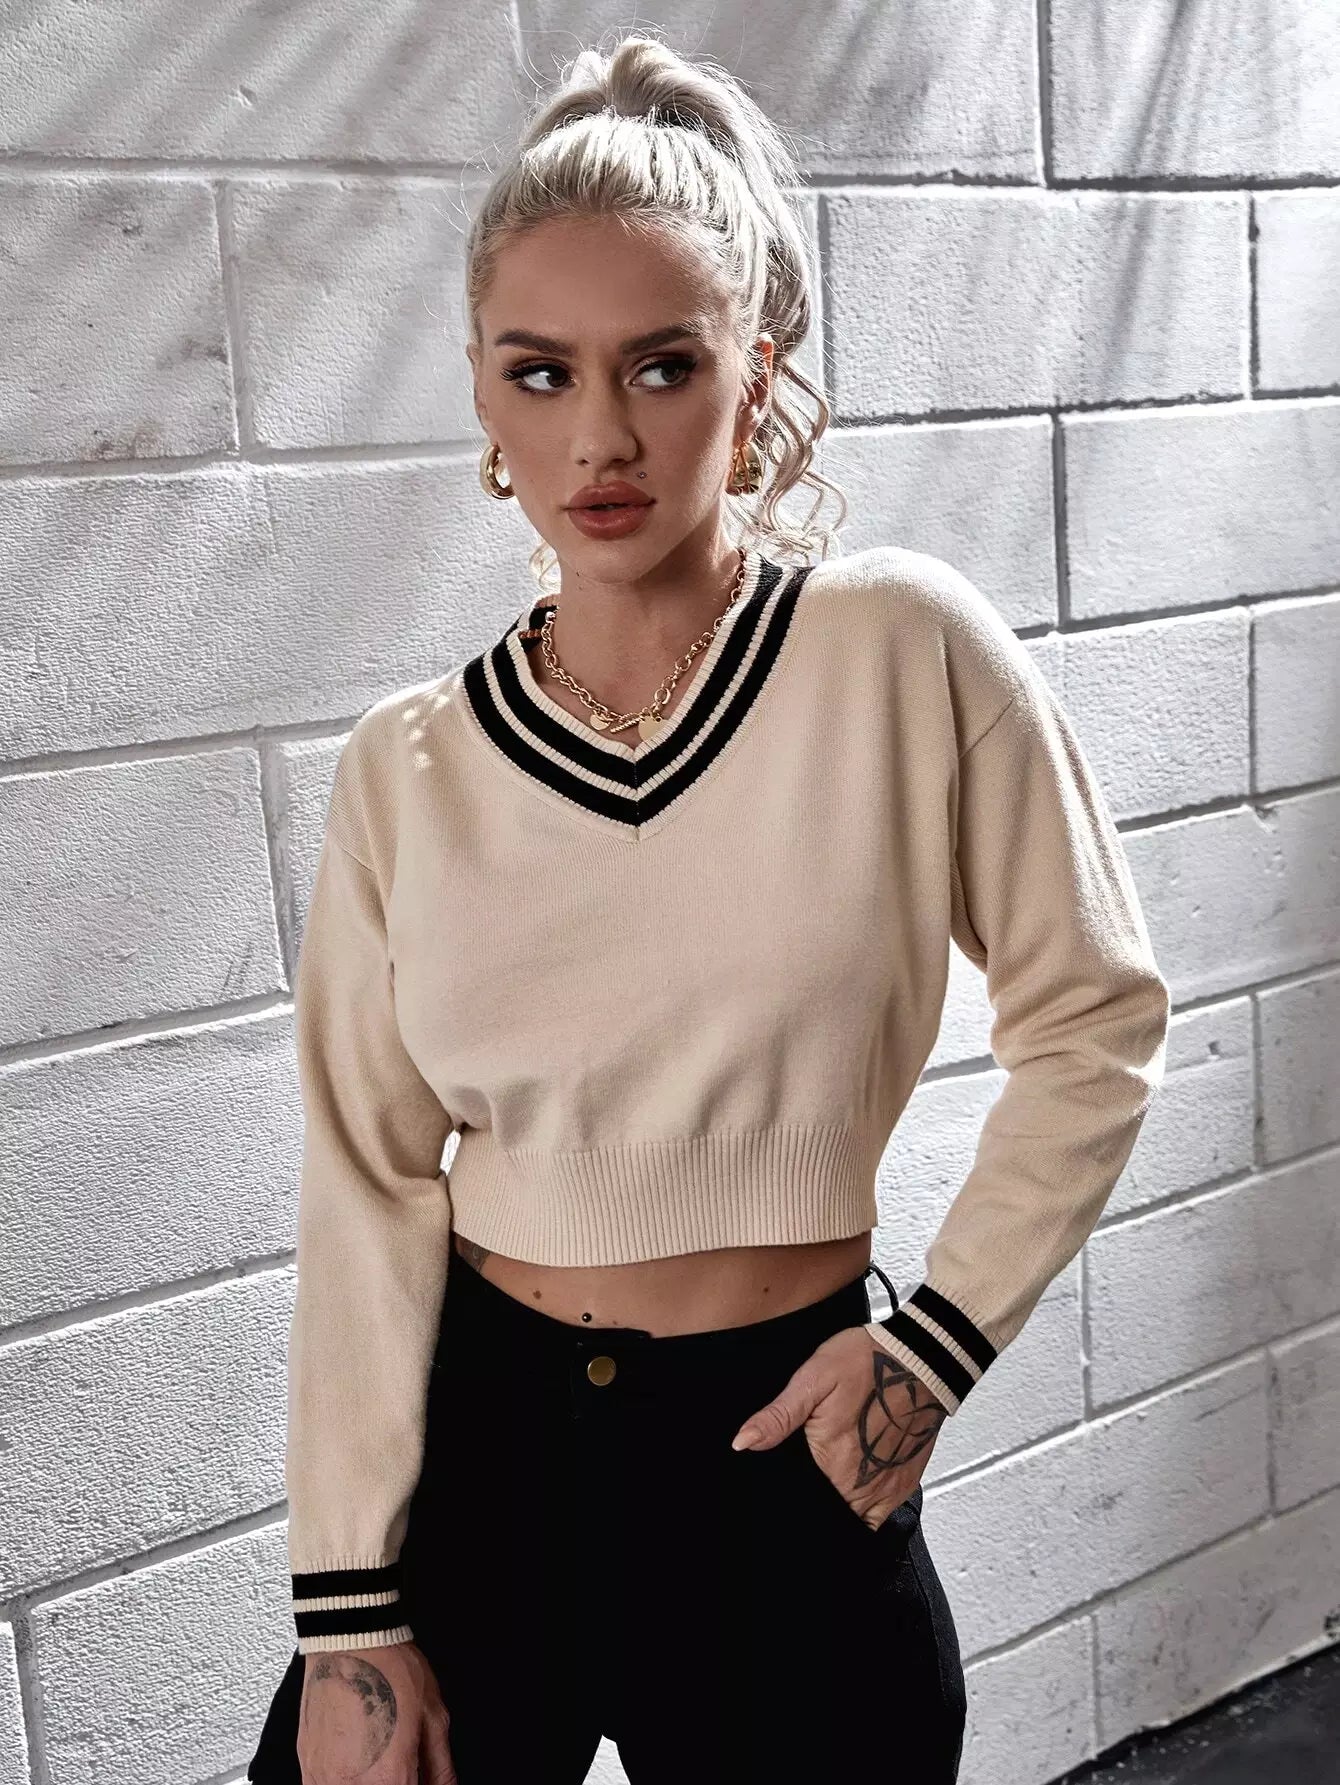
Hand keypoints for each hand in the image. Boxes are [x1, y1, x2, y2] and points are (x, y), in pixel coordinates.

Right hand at [298, 1641, 456, 1784]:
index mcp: (388, 1778)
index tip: (419, 1777)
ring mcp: (323, 1779)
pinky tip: (358, 1761)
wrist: (348, 1640)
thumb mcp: (434, 1716)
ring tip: (380, 1758)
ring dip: (370, 1781)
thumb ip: (441, 1767)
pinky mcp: (306, 1767)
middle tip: (405, 1765)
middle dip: (396, 1782)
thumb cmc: (389, 1668)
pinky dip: (345, 1780)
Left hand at [730, 1326, 947, 1530]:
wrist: (919, 1357)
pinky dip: (867, 1505)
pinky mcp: (905, 1483)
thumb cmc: (867, 1362)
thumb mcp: (812, 1380)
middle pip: (830, 1516)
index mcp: (833, 1465)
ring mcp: (886, 1488)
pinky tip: (858, 1477)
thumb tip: (742, 1442)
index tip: (792, 1484)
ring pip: (855, 1519)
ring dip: (841, 1504)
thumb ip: (778, 1416)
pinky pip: (880, 1514)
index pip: (805, 1507)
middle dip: (817, 1504)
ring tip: (834, 1473)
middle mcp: (861, 1486)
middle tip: (813, 1472)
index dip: (792, 1502)